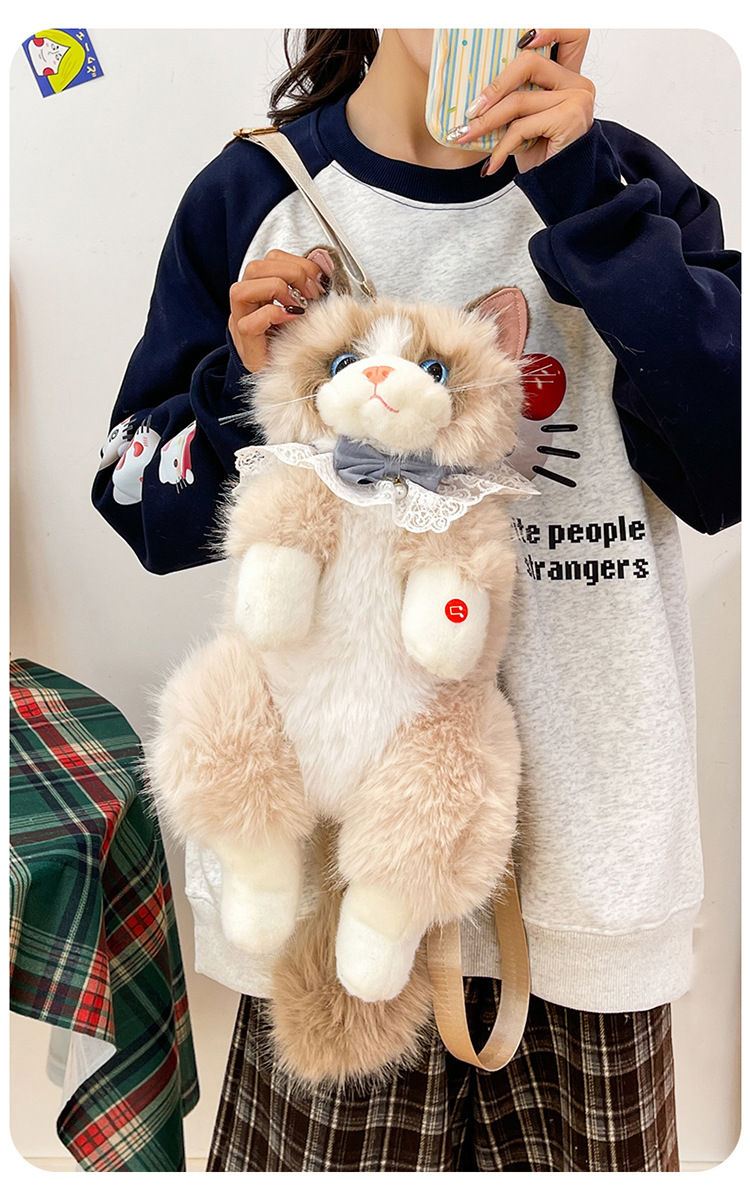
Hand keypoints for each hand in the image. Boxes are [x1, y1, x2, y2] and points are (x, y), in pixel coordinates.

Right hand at [228, 248, 330, 371]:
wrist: (283, 376)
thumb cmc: (293, 342)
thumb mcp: (305, 310)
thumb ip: (309, 289)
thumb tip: (325, 271)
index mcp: (262, 289)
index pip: (272, 259)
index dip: (297, 262)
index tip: (318, 281)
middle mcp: (248, 302)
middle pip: (255, 268)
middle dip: (290, 274)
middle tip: (310, 294)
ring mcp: (241, 321)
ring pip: (241, 290)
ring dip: (276, 291)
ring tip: (298, 307)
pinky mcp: (245, 344)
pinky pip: (249, 323)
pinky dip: (272, 316)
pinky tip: (290, 320)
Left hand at [452, 29, 593, 173]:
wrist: (564, 192)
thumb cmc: (543, 158)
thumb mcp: (525, 122)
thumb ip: (515, 99)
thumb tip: (476, 93)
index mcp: (568, 77)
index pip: (571, 33)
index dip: (549, 28)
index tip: (520, 40)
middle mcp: (578, 83)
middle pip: (528, 63)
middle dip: (493, 88)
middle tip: (470, 111)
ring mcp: (577, 98)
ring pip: (518, 100)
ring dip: (486, 123)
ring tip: (466, 137)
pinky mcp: (570, 118)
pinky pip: (522, 126)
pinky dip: (501, 147)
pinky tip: (492, 164)